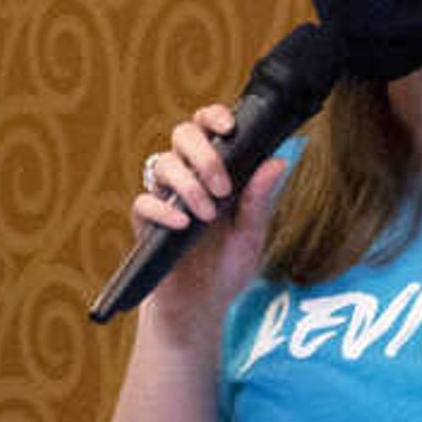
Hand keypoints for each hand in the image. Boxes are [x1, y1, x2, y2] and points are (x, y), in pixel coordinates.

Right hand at [128, 103, 288, 328]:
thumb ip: (260, 199)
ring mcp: (164, 197)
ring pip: (161, 163)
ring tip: (207, 214)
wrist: (203, 305)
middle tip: (223, 187)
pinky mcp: (145, 221)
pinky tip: (184, 224)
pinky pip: (144, 201)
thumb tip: (278, 162)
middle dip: (204, 154)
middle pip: (182, 135)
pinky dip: (164, 209)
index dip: (213, 116)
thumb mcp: (252, 234)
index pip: (207, 128)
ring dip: (188, 184)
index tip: (229, 127)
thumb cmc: (227, 266)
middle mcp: (187, 177)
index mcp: (215, 172)